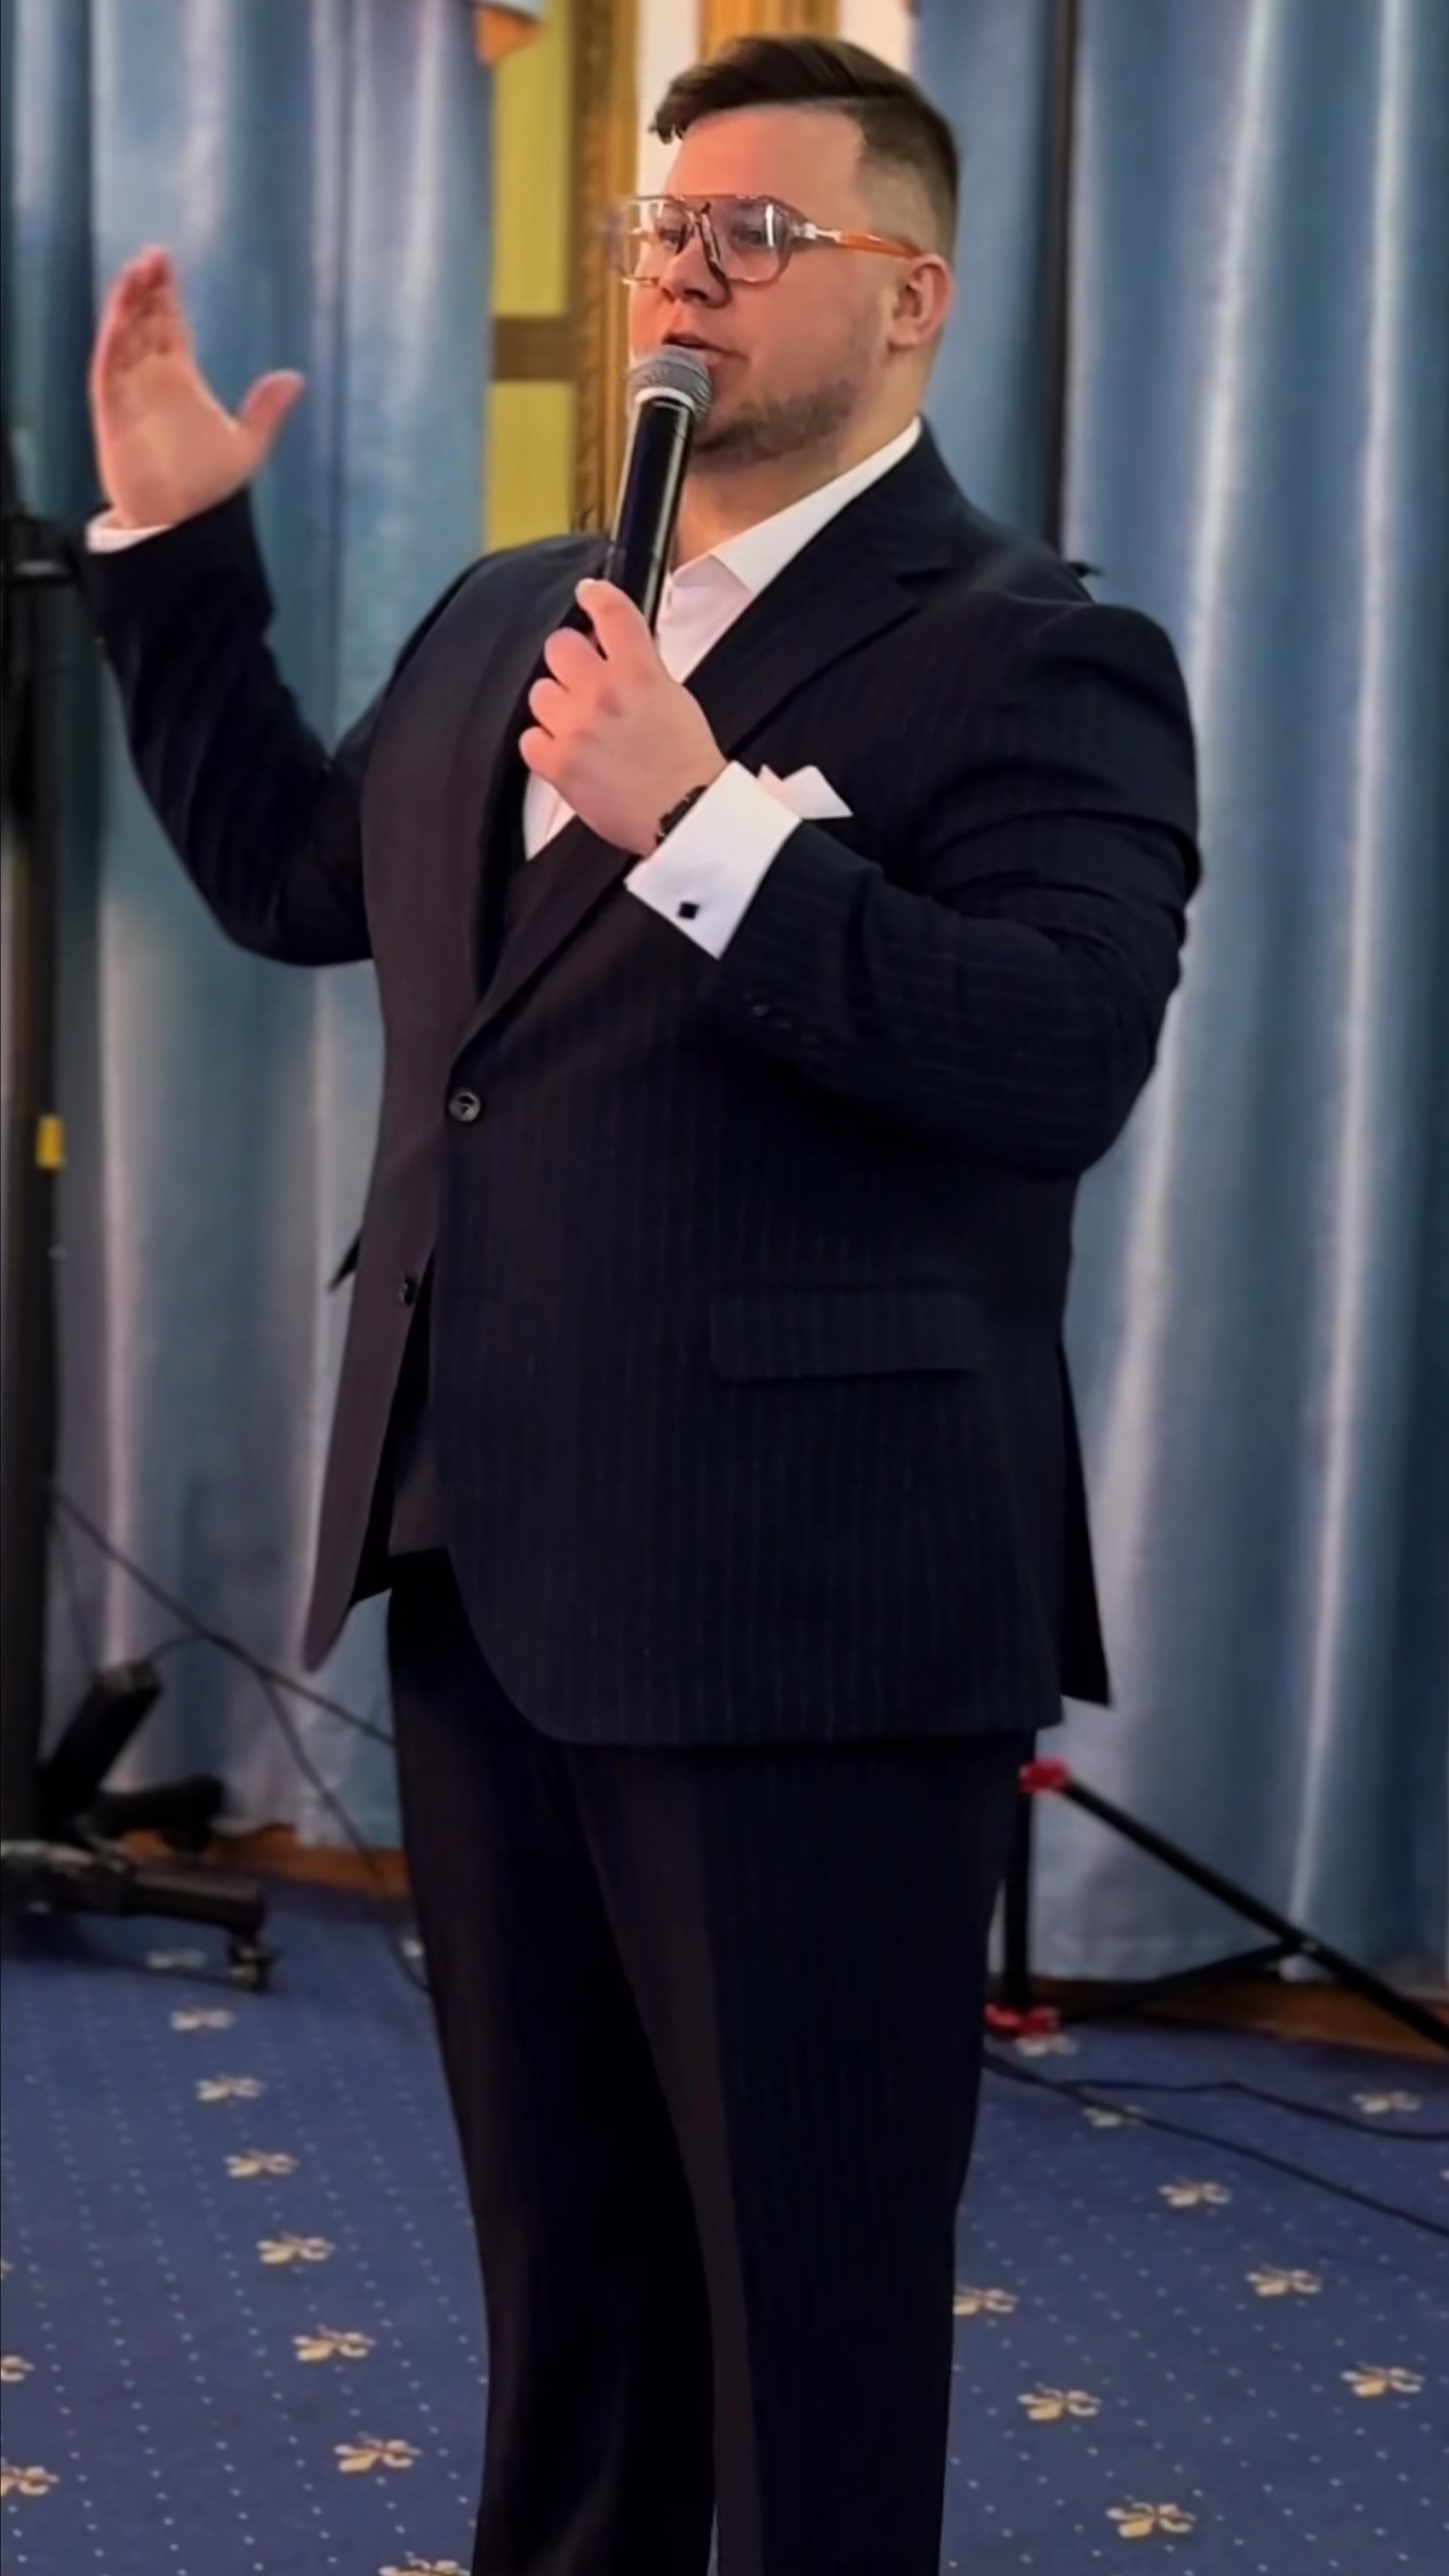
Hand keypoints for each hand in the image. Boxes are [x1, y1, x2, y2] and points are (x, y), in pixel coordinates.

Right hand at [89, 248, 304, 529]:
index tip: (166, 262)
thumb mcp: (247, 446)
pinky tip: (121, 313)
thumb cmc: (206, 489)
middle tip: (154, 254)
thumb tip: (296, 378)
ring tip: (138, 270)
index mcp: (180, 380)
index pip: (169, 325)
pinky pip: (109, 366)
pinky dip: (113, 338)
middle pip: (145, 321)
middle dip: (147, 288)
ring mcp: (130, 392)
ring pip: (124, 336)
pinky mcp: (113, 409)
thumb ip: (267, 410)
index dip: (166, 294)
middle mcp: (152, 379)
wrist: (181, 523)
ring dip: (128, 304)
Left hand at [520, 580, 726, 856]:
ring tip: (576, 723)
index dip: (595, 596)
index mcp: (640, 672)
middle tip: (581, 679)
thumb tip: (616, 657)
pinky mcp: (559, 764)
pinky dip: (543, 744)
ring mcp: (577, 728)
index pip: (610, 611)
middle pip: (560, 646)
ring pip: (540, 692)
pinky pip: (530, 739)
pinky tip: (565, 751)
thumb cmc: (688, 766)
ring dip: (555, 704)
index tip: (588, 594)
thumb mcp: (676, 699)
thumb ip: (642, 671)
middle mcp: (603, 692)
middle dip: (569, 659)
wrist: (686, 815)